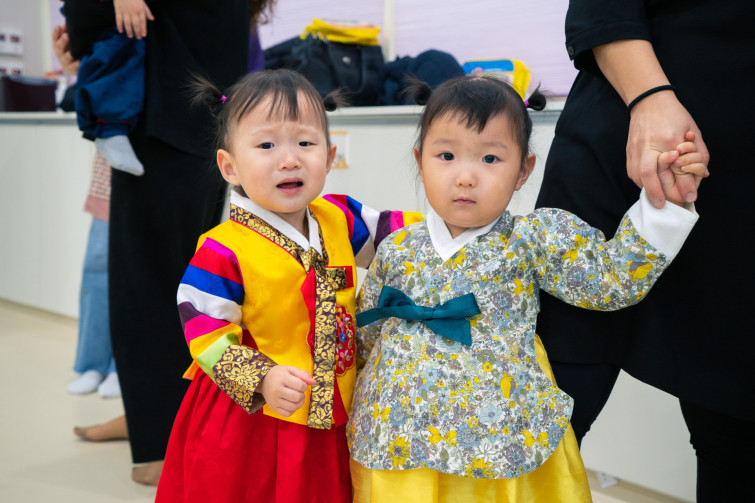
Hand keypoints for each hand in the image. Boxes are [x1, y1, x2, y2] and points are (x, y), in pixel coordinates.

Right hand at [51, 25, 78, 74]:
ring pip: (65, 58)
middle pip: (59, 47)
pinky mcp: (71, 69)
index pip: (55, 38)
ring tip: (72, 51)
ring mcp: (64, 62)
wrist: (76, 67)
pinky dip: (76, 65)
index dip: (56, 32)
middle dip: (62, 41)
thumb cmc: (72, 50)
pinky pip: (73, 67)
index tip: (59, 26)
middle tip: (66, 36)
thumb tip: (65, 25)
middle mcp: (59, 53)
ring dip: (69, 54)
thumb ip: (67, 33)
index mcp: (58, 44)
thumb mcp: (70, 41)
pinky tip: (79, 62)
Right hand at [114, 0, 154, 38]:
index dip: (143, 29)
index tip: (143, 35)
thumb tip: (152, 19)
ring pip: (127, 23)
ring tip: (130, 36)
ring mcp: (125, 11)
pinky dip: (119, 26)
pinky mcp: (118, 9)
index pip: (143, 22)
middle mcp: (133, 11)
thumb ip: (147, 11)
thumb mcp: (142, 2)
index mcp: (140, 9)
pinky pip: (118, 19)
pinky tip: (121, 31)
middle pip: (135, 24)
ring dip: (129, 31)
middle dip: (137, 32)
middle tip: (138, 38)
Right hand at [258, 365, 315, 416]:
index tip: (301, 384)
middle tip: (299, 391)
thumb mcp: (290, 369)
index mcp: (282, 378)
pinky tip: (291, 403)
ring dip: (299, 403)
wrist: (263, 380)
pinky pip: (287, 414)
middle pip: (297, 397)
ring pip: (293, 407)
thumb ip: (303, 374)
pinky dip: (293, 410)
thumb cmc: (279, 374)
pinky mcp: (273, 408)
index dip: (304, 386)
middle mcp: (277, 390)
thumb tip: (314, 382)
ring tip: (297, 398)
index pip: (300, 386)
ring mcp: (274, 400)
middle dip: (302, 394)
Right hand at [627, 91, 709, 207]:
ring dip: (648, 191)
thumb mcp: (693, 131)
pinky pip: (633, 173)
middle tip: (665, 206)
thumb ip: (699, 154)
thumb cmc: (674, 115)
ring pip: (638, 177)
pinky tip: (649, 187)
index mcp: (670, 140)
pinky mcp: (629, 152)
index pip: (676, 169)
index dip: (683, 186)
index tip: (690, 198)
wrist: (649, 101)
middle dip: (658, 194)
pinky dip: (641, 183)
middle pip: (650, 176)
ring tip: (658, 200)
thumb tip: (703, 175)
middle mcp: (650, 146)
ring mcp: (636, 149)